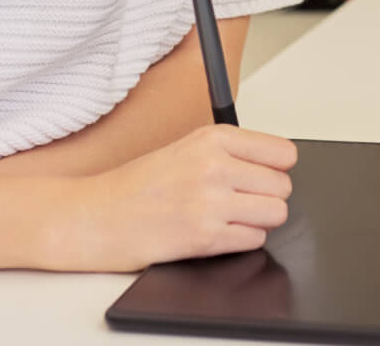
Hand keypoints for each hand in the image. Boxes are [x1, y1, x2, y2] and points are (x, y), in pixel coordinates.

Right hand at [56, 124, 295, 271]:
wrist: (95, 216)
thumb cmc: (136, 185)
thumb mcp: (186, 148)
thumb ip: (230, 153)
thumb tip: (278, 166)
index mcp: (213, 138)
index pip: (283, 153)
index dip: (277, 169)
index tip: (266, 175)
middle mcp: (215, 166)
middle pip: (283, 186)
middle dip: (267, 197)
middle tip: (241, 201)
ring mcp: (210, 202)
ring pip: (276, 214)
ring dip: (258, 220)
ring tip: (231, 217)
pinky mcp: (205, 237)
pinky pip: (255, 241)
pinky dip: (241, 241)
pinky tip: (217, 233)